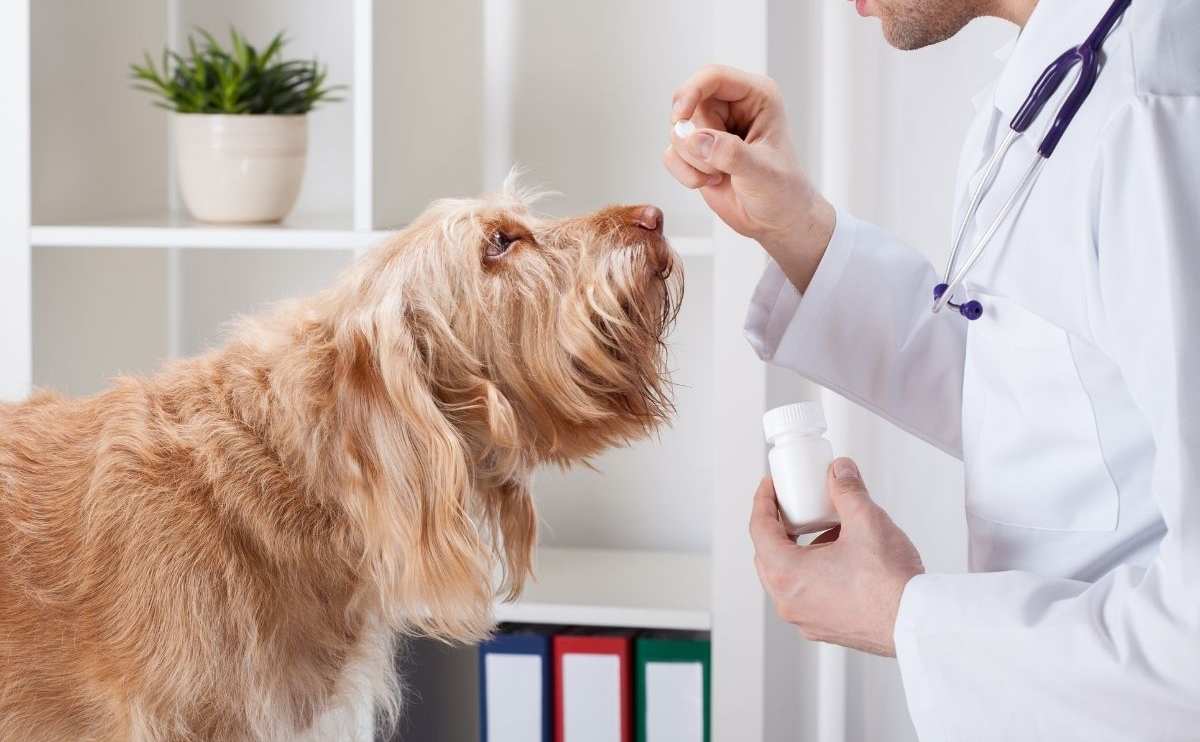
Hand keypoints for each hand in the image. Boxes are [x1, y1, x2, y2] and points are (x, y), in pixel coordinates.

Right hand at [664, 64, 835, 291]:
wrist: (777, 221)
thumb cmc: (783, 192)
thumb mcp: (762, 173)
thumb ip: (730, 153)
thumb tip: (695, 138)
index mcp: (756, 96)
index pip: (712, 76)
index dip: (691, 92)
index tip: (679, 117)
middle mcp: (732, 107)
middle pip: (689, 105)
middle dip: (696, 140)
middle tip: (717, 164)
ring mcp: (712, 128)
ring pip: (678, 132)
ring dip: (693, 161)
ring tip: (721, 174)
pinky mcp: (697, 151)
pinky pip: (672, 154)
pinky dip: (685, 173)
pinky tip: (710, 181)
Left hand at [749, 458, 924, 656]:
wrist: (916, 622)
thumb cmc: (890, 584)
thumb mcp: (865, 520)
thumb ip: (847, 490)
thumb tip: (840, 471)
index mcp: (787, 575)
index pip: (759, 529)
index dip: (763, 501)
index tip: (769, 486)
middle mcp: (789, 602)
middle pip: (768, 554)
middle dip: (778, 526)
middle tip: (792, 505)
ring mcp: (806, 619)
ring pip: (788, 576)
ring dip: (799, 549)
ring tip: (825, 529)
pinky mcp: (826, 627)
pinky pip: (807, 593)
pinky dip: (813, 572)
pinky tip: (840, 556)